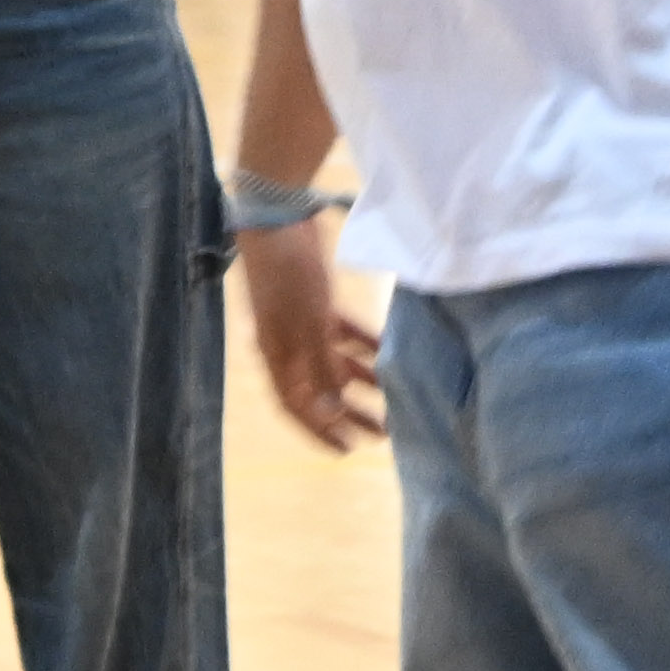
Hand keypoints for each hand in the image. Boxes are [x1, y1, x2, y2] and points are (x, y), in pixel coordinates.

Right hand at [237, 215, 383, 446]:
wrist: (278, 220)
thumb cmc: (289, 276)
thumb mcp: (309, 325)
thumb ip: (321, 368)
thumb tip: (330, 412)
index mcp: (277, 356)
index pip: (295, 405)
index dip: (318, 430)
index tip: (346, 450)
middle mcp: (288, 345)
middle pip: (319, 389)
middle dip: (348, 413)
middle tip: (381, 434)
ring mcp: (303, 324)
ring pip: (334, 363)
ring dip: (362, 382)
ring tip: (392, 399)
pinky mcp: (317, 303)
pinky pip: (343, 335)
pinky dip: (364, 347)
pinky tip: (389, 353)